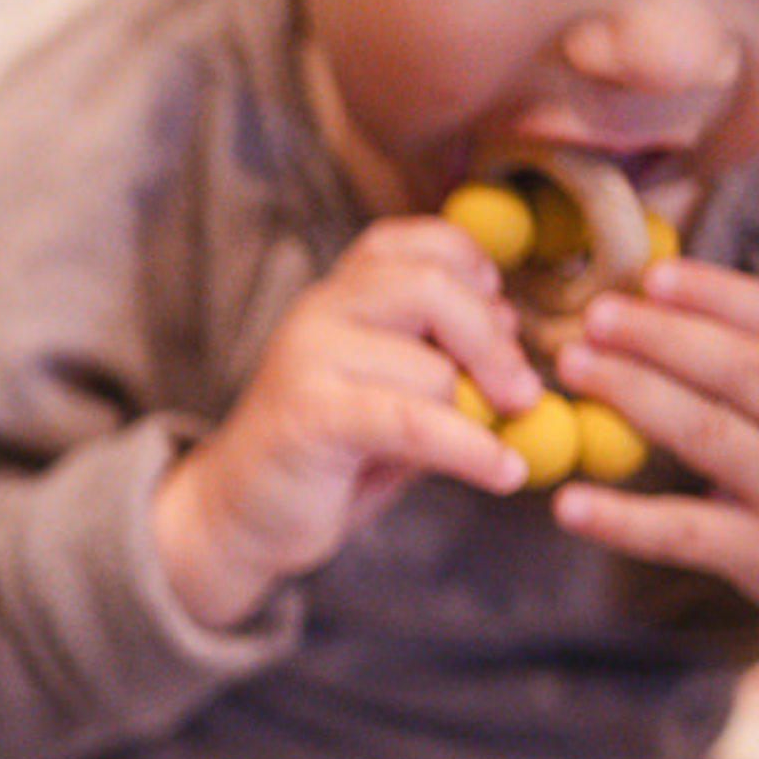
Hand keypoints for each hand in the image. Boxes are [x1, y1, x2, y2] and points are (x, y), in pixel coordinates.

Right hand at [155, 216, 539, 628]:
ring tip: (491, 448)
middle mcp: (319, 310)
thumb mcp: (388, 393)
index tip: (502, 318)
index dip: (475, 271)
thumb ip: (440, 360)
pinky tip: (503, 472)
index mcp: (339, 292)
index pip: (420, 242)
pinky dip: (470, 449)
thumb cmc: (323, 457)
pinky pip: (414, 421)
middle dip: (494, 344)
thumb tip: (515, 338)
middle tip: (523, 395)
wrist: (236, 516)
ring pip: (432, 368)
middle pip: (434, 287)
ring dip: (474, 417)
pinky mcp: (310, 416)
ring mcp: (307, 358)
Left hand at [553, 260, 758, 647]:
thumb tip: (657, 297)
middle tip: (595, 316)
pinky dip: (622, 520)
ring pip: (711, 436)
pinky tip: (568, 505)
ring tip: (575, 368)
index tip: (652, 276)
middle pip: (744, 371)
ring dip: (636, 396)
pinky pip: (682, 534)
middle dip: (665, 337)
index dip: (716, 294)